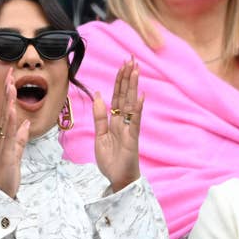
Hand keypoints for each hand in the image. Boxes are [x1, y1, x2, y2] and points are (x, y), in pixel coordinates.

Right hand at [0, 68, 29, 197]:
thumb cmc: (6, 175)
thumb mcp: (16, 154)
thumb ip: (21, 138)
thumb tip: (26, 122)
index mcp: (5, 137)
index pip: (9, 112)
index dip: (10, 95)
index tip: (12, 79)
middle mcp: (1, 138)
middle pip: (5, 111)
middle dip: (7, 91)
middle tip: (9, 72)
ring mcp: (2, 146)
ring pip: (6, 120)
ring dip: (9, 102)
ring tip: (11, 86)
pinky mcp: (6, 155)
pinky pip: (9, 137)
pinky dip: (11, 124)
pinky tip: (14, 112)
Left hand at [93, 58, 143, 192]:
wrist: (118, 179)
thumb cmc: (111, 160)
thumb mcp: (99, 135)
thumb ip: (99, 116)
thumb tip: (98, 95)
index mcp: (115, 121)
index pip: (117, 96)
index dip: (119, 81)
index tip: (122, 65)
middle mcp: (124, 121)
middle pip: (125, 95)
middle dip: (128, 77)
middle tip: (131, 59)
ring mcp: (129, 128)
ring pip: (131, 103)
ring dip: (133, 86)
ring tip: (136, 70)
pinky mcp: (132, 138)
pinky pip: (135, 121)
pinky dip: (137, 108)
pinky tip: (140, 96)